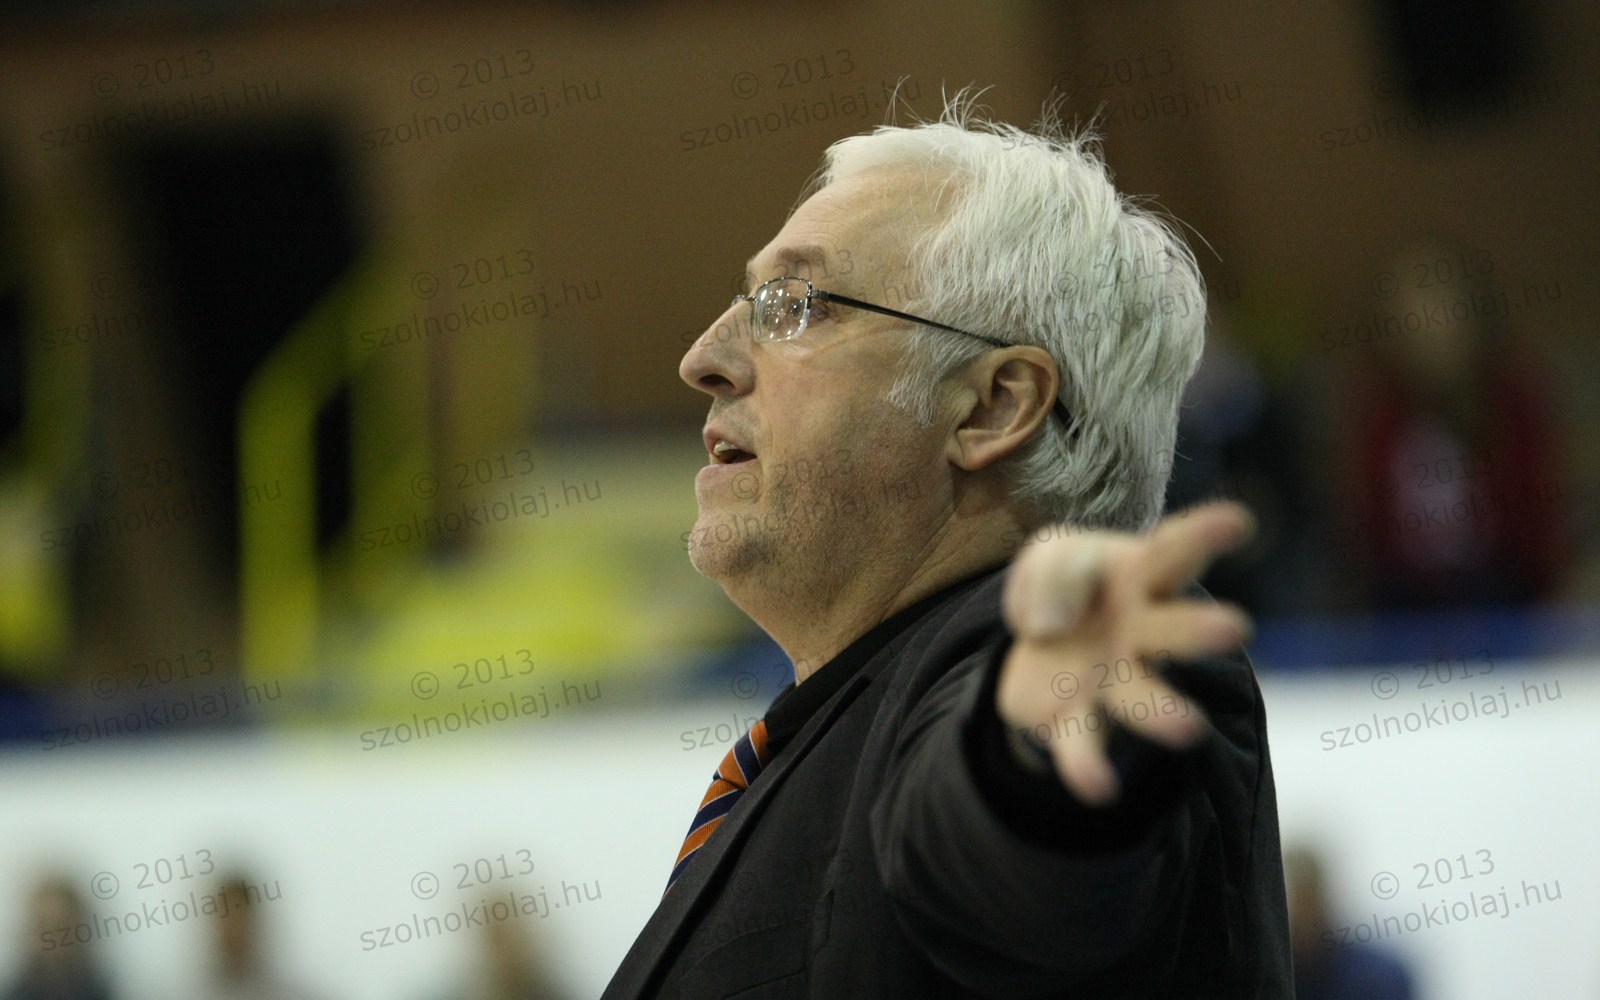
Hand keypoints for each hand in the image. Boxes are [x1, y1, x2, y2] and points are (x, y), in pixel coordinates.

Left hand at [996, 501, 1255, 805]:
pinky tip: (1099, 788)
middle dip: (1200, 631)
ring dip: (1162, 713)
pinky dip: (1088, 767)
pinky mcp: (1076, 721)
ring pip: (1141, 698)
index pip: (1174, 549)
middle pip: (1175, 630)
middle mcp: (1142, 633)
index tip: (1238, 521)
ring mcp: (1114, 681)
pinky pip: (1082, 746)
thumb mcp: (1052, 554)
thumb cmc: (1069, 586)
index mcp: (1142, 578)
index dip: (1205, 533)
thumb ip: (1056, 571)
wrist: (1041, 647)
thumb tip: (1053, 623)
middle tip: (1235, 629)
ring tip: (1189, 728)